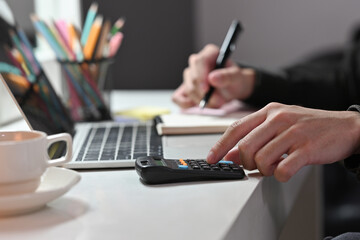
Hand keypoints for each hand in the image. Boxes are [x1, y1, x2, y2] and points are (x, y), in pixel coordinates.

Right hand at [172, 44, 255, 108]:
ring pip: (188, 89)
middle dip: (204, 93)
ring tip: (216, 103)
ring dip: (201, 100)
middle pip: (192, 77)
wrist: (232, 89)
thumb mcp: (236, 77)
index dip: (201, 76)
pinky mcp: (184, 88)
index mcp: (209, 53)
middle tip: (219, 101)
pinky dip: (186, 104)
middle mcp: (197, 63)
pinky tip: (198, 105)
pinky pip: (177, 97)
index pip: (199, 61)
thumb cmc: (234, 80)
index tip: (206, 90)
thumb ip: (227, 76)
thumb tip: (212, 78)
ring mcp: (189, 75)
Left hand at [207, 103, 359, 181]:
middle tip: (255, 165)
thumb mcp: (279, 125)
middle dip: (245, 162)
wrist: (345, 127)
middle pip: (245, 147)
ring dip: (265, 170)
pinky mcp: (307, 148)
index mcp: (269, 111)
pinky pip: (282, 170)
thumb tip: (230, 154)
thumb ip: (254, 136)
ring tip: (275, 166)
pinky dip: (280, 175)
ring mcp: (293, 132)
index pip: (235, 128)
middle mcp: (278, 118)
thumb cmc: (308, 127)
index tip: (211, 159)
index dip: (220, 146)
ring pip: (261, 160)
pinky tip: (286, 170)